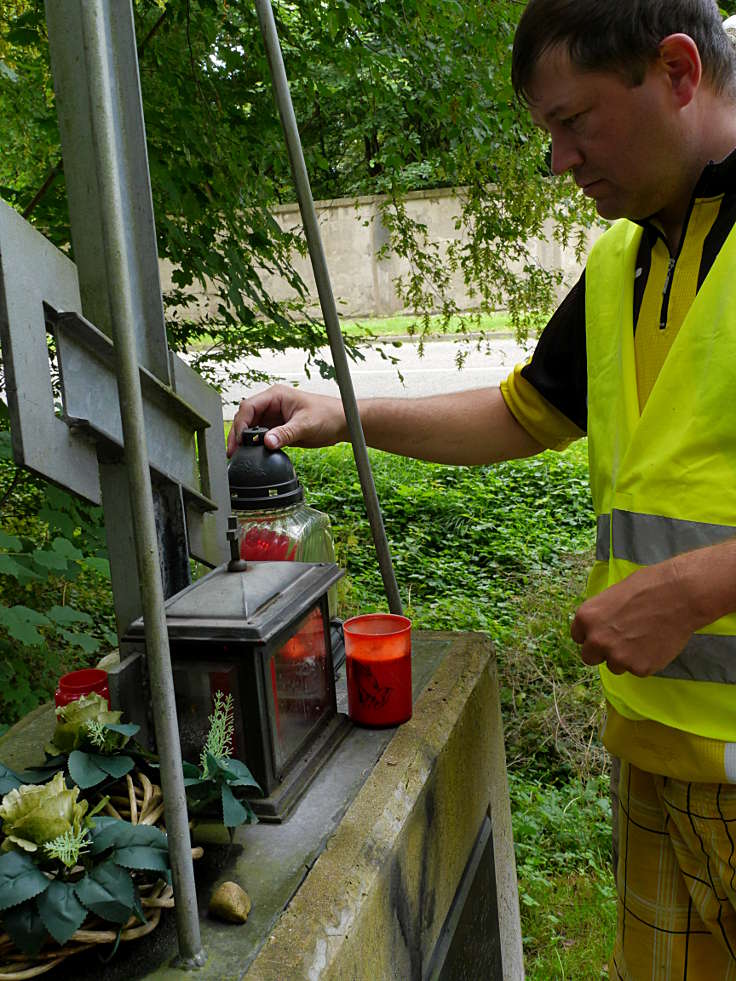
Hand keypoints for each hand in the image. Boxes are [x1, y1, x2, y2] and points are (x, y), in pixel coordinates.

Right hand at [226, 384, 346, 456]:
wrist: (341, 424)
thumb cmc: (328, 415)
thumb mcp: (306, 424)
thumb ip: (286, 433)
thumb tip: (267, 442)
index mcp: (276, 396)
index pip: (249, 407)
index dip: (241, 423)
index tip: (239, 440)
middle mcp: (271, 406)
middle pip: (246, 418)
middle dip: (237, 435)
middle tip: (233, 452)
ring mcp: (273, 418)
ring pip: (250, 429)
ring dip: (244, 442)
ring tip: (238, 456)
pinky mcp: (277, 430)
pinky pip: (260, 437)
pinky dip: (254, 446)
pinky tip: (251, 456)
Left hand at [570, 559, 697, 676]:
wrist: (679, 596)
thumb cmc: (648, 587)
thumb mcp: (613, 595)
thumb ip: (602, 615)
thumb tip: (601, 625)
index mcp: (586, 617)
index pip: (578, 637)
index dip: (591, 636)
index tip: (602, 635)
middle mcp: (597, 639)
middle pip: (590, 657)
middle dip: (603, 652)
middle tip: (621, 642)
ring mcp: (617, 656)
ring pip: (615, 666)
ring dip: (625, 658)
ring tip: (645, 639)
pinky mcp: (639, 668)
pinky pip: (638, 670)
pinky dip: (646, 661)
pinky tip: (657, 643)